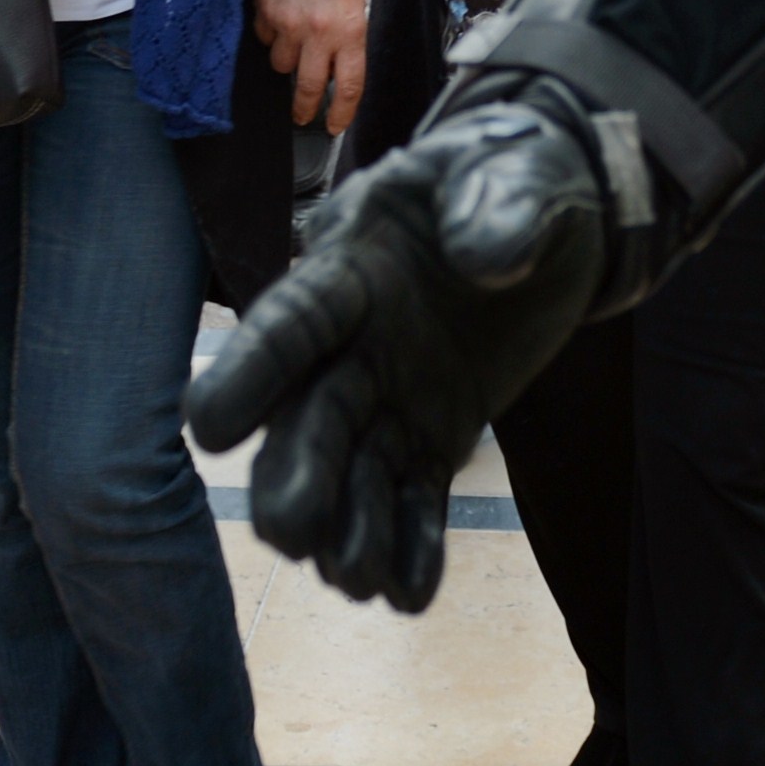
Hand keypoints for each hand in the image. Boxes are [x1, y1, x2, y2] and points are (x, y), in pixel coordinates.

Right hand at [185, 95, 611, 612]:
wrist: (555, 217)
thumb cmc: (517, 174)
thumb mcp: (515, 170)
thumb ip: (495, 207)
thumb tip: (487, 260)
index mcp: (352, 269)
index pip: (291, 322)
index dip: (251, 370)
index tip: (208, 426)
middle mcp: (356, 346)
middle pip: (307, 421)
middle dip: (293, 479)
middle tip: (294, 534)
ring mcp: (391, 398)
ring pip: (349, 476)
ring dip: (346, 532)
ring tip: (360, 578)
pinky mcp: (434, 438)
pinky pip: (412, 503)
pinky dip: (411, 551)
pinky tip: (411, 595)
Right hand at [258, 0, 369, 134]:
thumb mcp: (354, 11)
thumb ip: (346, 45)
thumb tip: (335, 80)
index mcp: (350, 31)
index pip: (349, 86)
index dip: (341, 113)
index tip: (334, 126)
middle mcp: (320, 31)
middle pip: (310, 88)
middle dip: (305, 107)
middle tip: (302, 114)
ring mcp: (290, 24)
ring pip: (282, 65)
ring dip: (288, 58)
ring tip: (296, 36)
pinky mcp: (267, 13)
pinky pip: (265, 39)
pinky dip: (271, 34)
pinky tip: (282, 18)